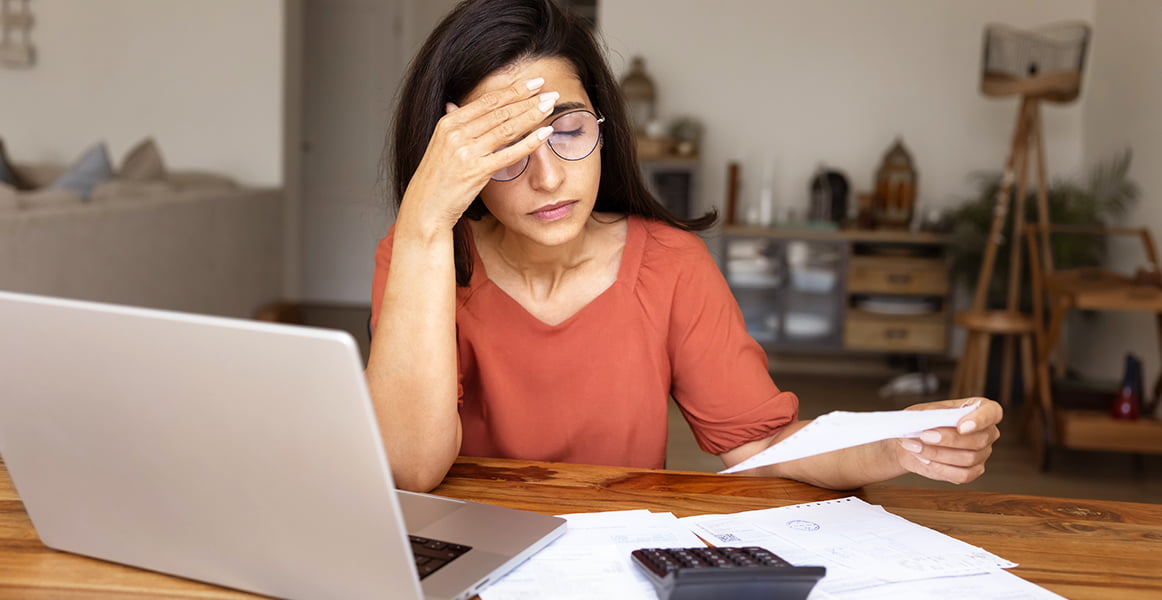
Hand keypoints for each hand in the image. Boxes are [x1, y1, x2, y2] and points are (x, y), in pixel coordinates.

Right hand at [399, 76, 558, 230]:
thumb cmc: (436, 179)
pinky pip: (509, 153)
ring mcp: (466, 152)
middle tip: (550, 92)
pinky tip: (545, 133)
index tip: (533, 83)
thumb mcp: (440, 145)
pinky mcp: (476, 171)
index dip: (513, 90)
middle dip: (528, 99)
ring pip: (507, 128)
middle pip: (500, 111)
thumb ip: (453, 126)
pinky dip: (530, 142)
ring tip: (550, 105)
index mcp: (449, 123)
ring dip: (532, 115)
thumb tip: (453, 105)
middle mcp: (456, 134)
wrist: (425, 207)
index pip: (487, 101)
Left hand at [894, 397, 1001, 483]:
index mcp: (979, 409)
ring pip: (969, 458)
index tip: (961, 426)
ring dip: (938, 453)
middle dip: (949, 439)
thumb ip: (931, 415)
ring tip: (916, 447)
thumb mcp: (923, 411)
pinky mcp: (973, 471)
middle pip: (979, 440)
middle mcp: (986, 432)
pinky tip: (924, 460)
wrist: (912, 441)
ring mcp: (982, 453)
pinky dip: (941, 468)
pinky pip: (963, 475)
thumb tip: (932, 422)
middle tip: (925, 436)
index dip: (980, 419)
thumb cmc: (922, 422)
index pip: (992, 412)